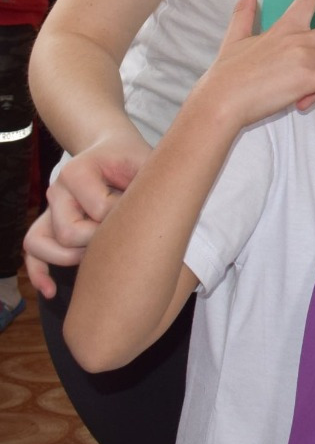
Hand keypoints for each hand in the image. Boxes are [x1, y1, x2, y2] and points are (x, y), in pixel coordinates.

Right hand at [23, 129, 151, 296]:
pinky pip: (33, 252)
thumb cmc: (134, 161)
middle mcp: (57, 191)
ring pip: (43, 245)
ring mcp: (50, 209)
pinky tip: (53, 290)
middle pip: (70, 233)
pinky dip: (39, 273)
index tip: (143, 212)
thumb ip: (147, 186)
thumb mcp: (146, 165)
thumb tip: (152, 223)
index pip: (101, 211)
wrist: (115, 153)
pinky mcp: (48, 225)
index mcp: (78, 171)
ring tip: (99, 257)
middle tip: (125, 235)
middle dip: (100, 241)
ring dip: (72, 258)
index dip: (126, 218)